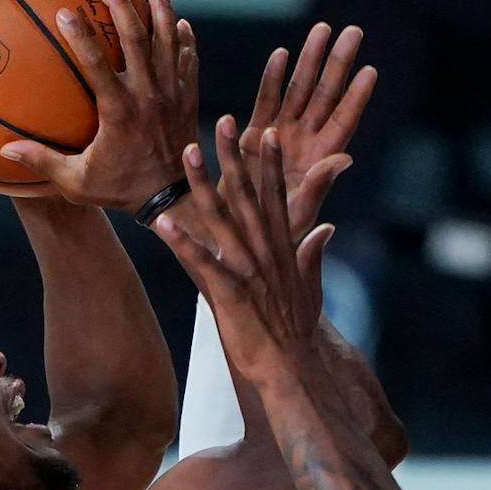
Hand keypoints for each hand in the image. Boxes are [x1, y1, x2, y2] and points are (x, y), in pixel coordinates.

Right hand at [0, 0, 200, 212]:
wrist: (175, 201)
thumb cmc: (121, 190)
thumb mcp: (78, 183)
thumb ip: (44, 162)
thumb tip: (4, 151)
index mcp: (119, 112)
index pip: (96, 64)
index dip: (80, 36)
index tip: (65, 11)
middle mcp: (148, 96)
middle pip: (136, 39)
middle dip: (121, 5)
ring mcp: (172, 94)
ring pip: (168, 41)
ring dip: (161, 8)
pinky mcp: (188, 98)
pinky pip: (188, 60)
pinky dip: (183, 39)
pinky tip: (178, 19)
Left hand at [152, 120, 330, 382]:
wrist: (291, 368)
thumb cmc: (296, 333)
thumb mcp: (312, 288)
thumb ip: (314, 254)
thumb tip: (327, 229)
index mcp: (283, 250)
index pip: (278, 198)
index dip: (270, 164)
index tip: (265, 132)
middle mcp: (266, 253)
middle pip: (249, 196)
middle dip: (235, 157)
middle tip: (223, 121)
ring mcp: (248, 271)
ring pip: (224, 219)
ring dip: (204, 185)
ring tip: (187, 154)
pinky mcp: (230, 293)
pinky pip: (202, 262)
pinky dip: (183, 242)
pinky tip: (163, 223)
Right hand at [239, 22, 376, 239]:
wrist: (235, 239)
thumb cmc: (273, 236)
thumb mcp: (299, 211)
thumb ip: (319, 183)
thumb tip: (346, 159)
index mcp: (320, 160)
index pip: (344, 120)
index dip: (356, 96)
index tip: (370, 70)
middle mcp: (304, 142)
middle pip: (325, 95)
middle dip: (338, 63)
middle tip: (353, 31)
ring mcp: (280, 135)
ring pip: (299, 90)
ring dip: (309, 60)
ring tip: (322, 30)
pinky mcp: (252, 135)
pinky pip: (266, 100)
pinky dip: (272, 78)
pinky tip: (282, 54)